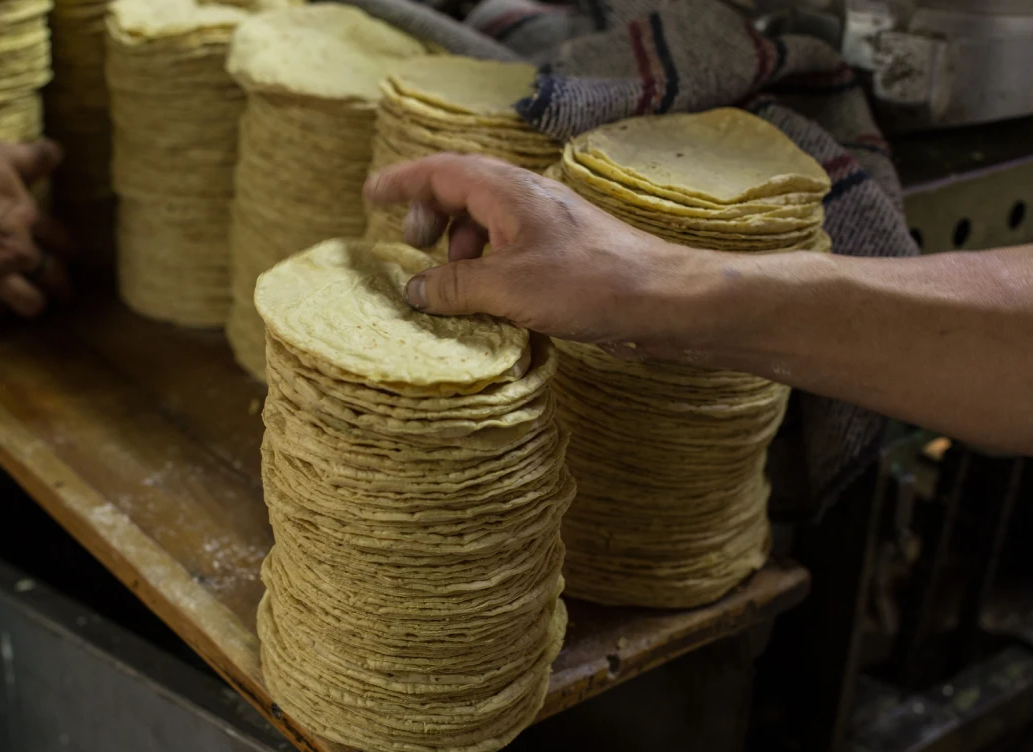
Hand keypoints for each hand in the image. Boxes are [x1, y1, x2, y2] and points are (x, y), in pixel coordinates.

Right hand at [363, 154, 713, 355]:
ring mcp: (546, 226)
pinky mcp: (562, 255)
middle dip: (429, 214)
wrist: (662, 299)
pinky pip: (508, 249)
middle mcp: (525, 199)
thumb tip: (414, 289)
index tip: (371, 194)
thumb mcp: (507, 287)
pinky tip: (487, 298)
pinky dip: (485, 265)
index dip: (402, 181)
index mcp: (506, 191)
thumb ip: (454, 286)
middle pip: (461, 191)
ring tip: (450, 278)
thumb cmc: (590, 283)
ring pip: (486, 221)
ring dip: (459, 245)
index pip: (440, 171)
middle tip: (412, 245)